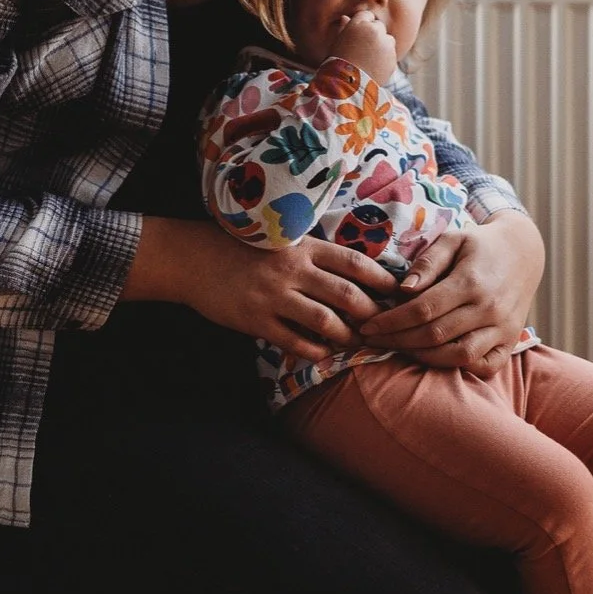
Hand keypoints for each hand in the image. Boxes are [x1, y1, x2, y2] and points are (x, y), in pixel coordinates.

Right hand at [122, 217, 398, 360]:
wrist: (193, 258)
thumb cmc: (242, 248)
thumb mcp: (282, 241)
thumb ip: (313, 255)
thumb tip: (354, 274)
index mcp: (302, 245)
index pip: (354, 262)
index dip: (382, 279)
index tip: (399, 292)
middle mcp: (292, 269)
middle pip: (348, 295)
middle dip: (372, 315)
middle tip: (385, 327)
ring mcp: (274, 296)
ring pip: (326, 322)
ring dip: (347, 337)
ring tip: (356, 343)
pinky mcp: (256, 320)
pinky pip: (295, 342)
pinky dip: (315, 350)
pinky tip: (324, 352)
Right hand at [326, 8, 397, 81]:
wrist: (346, 86)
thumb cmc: (337, 63)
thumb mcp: (337, 43)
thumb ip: (344, 28)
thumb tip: (345, 17)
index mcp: (358, 24)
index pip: (366, 15)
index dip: (362, 25)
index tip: (358, 35)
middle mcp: (374, 31)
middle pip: (378, 26)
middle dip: (373, 34)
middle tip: (363, 48)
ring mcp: (386, 44)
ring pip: (388, 39)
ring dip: (382, 45)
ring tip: (368, 59)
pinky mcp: (393, 58)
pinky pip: (391, 54)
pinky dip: (385, 59)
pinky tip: (373, 67)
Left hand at [364, 211, 544, 373]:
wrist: (523, 252)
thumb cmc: (480, 245)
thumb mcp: (452, 239)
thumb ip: (427, 263)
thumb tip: (402, 290)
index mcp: (470, 282)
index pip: (422, 310)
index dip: (390, 321)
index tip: (368, 325)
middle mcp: (489, 309)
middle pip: (434, 336)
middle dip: (398, 341)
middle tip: (373, 340)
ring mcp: (503, 328)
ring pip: (458, 356)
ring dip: (424, 357)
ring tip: (400, 349)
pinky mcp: (511, 341)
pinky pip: (485, 366)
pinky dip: (460, 368)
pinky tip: (437, 358)